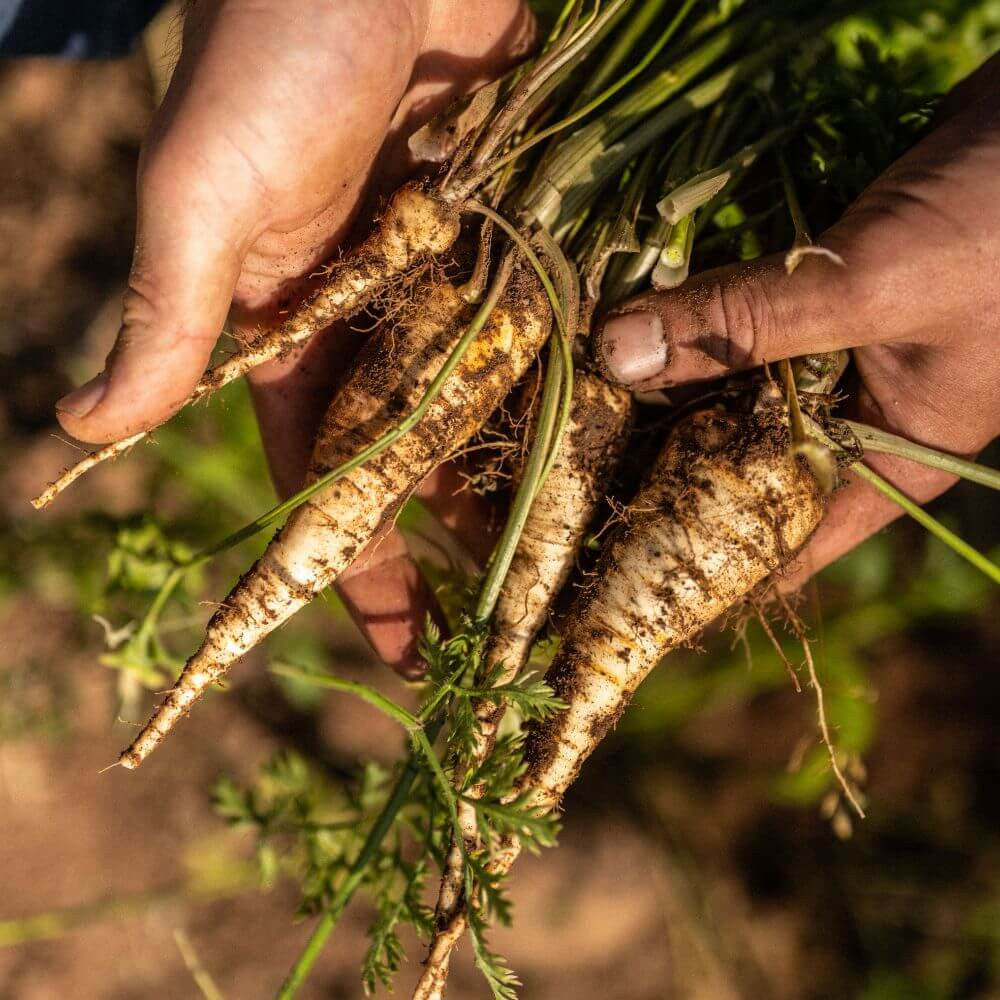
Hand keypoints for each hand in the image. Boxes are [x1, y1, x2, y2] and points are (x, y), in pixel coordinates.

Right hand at [55, 0, 532, 675]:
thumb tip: (85, 425)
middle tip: (499, 638)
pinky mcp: (517, 230)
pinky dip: (574, 387)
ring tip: (568, 570)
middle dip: (448, 543)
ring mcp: (451, 276)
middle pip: (414, 457)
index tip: (396, 647)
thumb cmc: (271, 54)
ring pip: (487, 405)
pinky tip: (614, 450)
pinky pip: (548, 328)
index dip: (353, 563)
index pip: (317, 473)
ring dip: (519, 480)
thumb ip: (168, 313)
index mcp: (287, 326)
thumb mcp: (204, 193)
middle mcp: (371, 314)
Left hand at [594, 54, 999, 584]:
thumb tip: (616, 355)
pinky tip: (618, 321)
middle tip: (560, 467)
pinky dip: (685, 321)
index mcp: (885, 462)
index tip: (608, 568)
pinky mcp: (812, 296)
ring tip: (568, 399)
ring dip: (660, 383)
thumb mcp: (872, 286)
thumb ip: (746, 326)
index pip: (778, 545)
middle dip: (656, 460)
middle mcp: (851, 421)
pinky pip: (734, 323)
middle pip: (734, 462)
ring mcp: (830, 356)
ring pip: (727, 388)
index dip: (697, 563)